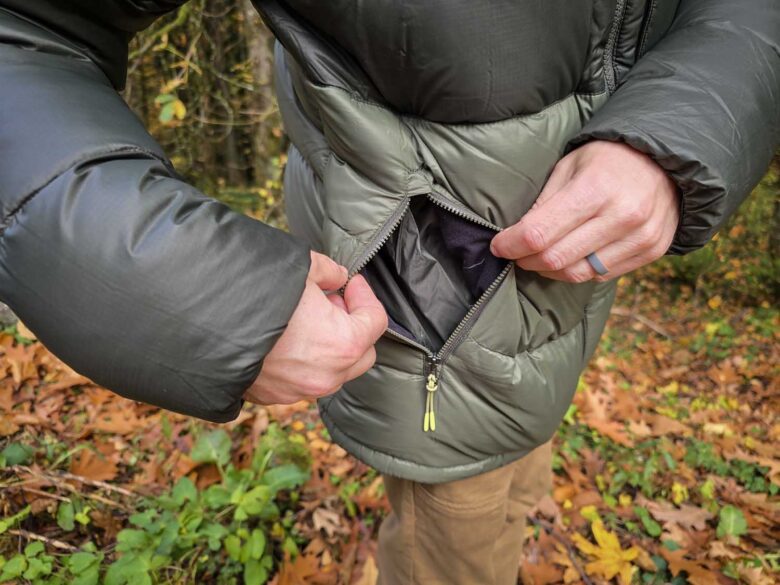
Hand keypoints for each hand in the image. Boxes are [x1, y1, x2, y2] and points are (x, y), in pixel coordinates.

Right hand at [244, 252, 387, 404]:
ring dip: (328, 345)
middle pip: (362, 353)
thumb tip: (337, 276)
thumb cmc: (255, 293)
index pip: (376, 321)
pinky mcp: (274, 397)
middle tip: (332, 301)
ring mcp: (300, 391)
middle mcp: (327, 376)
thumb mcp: (300, 267)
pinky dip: (303, 360)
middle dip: (353, 325)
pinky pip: (302, 379)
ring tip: (304, 318)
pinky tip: (283, 337)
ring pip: (332, 369)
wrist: (199, 324)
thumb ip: (327, 271)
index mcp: (344, 344)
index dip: (365, 295)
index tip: (350, 282)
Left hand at [490, 141, 679, 281]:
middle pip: (555, 259)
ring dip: (549, 271)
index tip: (498, 246)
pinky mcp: (652, 252)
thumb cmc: (607, 160)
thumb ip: (543, 203)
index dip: (511, 245)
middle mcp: (622, 216)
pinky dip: (578, 270)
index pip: (539, 233)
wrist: (665, 160)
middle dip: (526, 260)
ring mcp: (640, 237)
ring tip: (539, 257)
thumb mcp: (569, 167)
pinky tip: (570, 257)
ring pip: (578, 274)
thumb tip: (514, 236)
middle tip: (516, 253)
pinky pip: (601, 275)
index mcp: (595, 188)